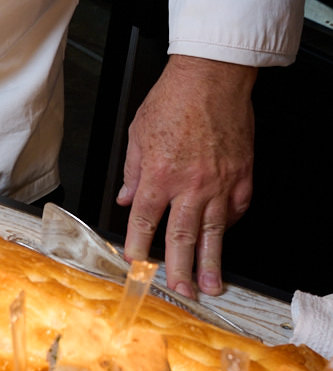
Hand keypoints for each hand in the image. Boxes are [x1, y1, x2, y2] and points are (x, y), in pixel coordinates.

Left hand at [117, 54, 255, 299]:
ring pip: (213, 233)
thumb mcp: (138, 134)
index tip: (136, 264)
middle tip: (181, 292)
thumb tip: (127, 198)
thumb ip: (133, 171)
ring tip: (212, 286)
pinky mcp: (242, 177)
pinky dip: (228, 227)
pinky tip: (223, 239)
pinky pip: (235, 211)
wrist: (212, 78)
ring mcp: (219, 184)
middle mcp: (189, 185)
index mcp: (159, 175)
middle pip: (181, 238)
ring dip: (211, 263)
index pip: (145, 222)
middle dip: (179, 270)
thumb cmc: (174, 99)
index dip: (139, 246)